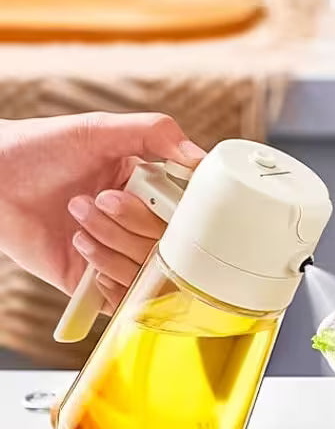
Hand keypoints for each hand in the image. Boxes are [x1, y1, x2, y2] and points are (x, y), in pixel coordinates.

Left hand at [0, 112, 204, 310]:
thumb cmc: (41, 149)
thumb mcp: (102, 129)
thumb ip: (156, 133)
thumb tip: (200, 159)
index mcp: (152, 193)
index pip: (189, 216)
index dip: (173, 213)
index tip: (145, 196)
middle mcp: (140, 227)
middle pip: (168, 248)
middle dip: (130, 224)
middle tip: (97, 199)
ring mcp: (120, 257)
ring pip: (145, 272)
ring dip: (111, 244)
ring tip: (77, 218)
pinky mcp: (95, 285)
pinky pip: (124, 299)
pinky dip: (107, 277)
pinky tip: (82, 248)